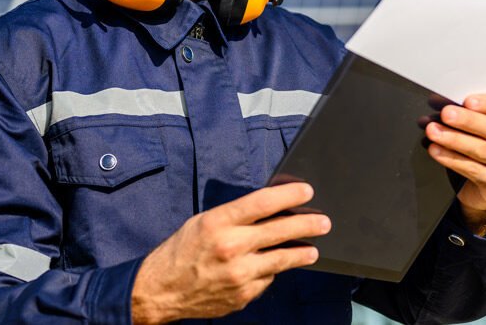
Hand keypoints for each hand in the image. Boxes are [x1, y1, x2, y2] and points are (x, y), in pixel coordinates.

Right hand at [131, 182, 329, 323]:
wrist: (161, 290)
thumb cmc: (182, 250)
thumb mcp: (203, 221)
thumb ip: (235, 216)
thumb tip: (270, 209)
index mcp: (219, 222)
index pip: (262, 203)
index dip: (289, 195)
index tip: (306, 191)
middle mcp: (231, 247)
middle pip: (279, 231)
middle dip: (307, 225)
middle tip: (324, 222)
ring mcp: (238, 275)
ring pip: (281, 261)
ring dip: (301, 253)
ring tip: (313, 249)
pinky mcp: (242, 295)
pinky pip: (266, 280)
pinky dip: (270, 272)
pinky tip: (271, 267)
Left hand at [425, 94, 485, 234]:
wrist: (483, 186)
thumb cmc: (482, 143)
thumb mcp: (485, 127)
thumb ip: (476, 114)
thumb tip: (448, 104)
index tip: (468, 100)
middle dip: (468, 120)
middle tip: (445, 113)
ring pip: (484, 150)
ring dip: (455, 139)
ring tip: (433, 131)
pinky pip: (474, 170)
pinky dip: (452, 159)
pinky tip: (435, 150)